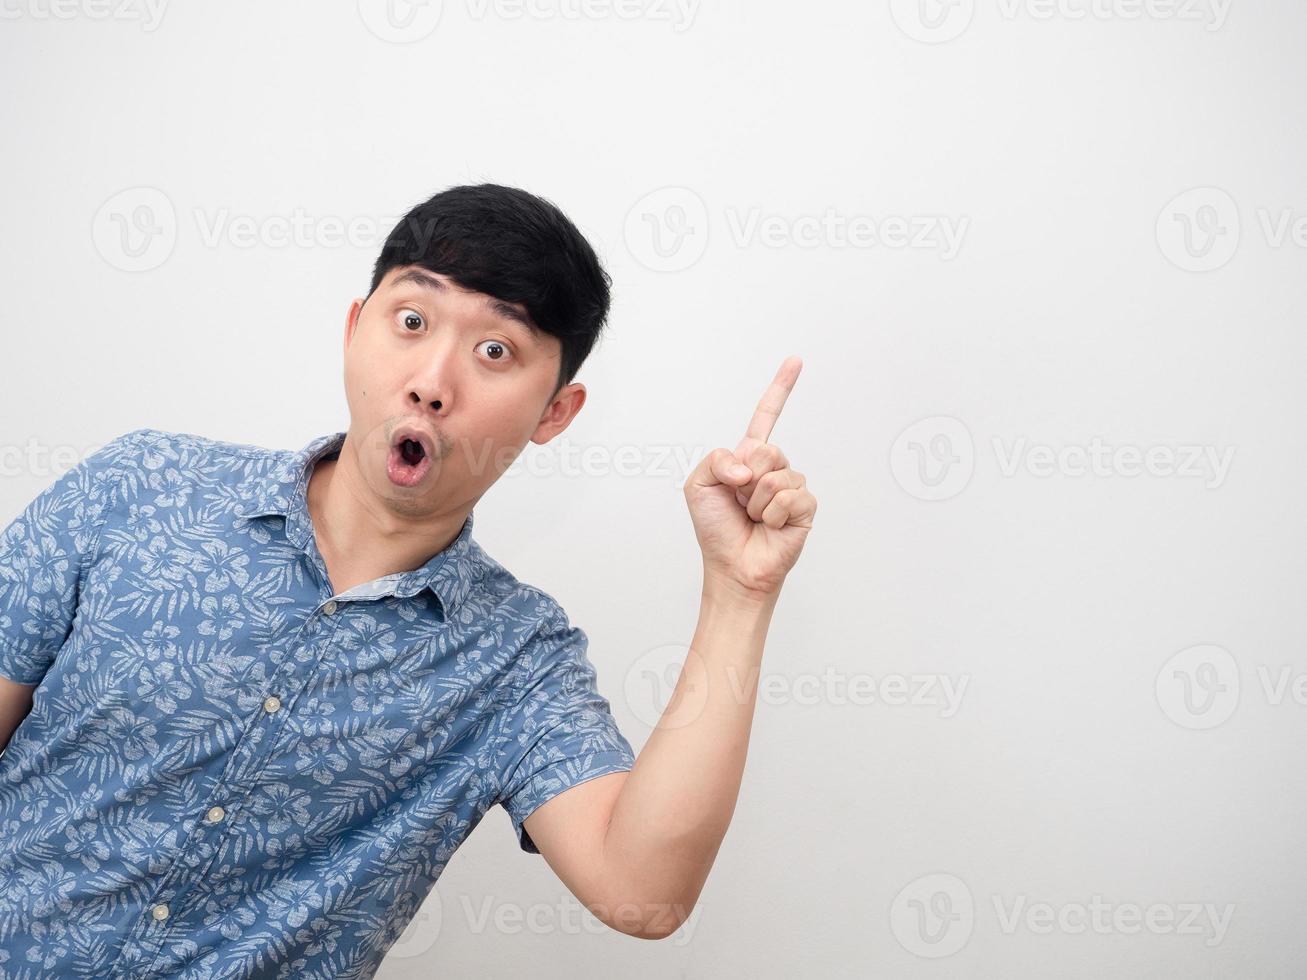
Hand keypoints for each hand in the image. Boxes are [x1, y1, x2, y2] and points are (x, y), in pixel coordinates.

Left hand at [683, 355, 817, 600]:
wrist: (732, 567)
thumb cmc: (715, 529)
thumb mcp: (698, 486)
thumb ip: (716, 460)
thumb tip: (749, 466)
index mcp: (747, 458)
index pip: (766, 416)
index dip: (781, 388)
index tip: (795, 361)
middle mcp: (772, 468)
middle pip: (767, 449)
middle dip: (745, 477)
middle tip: (739, 501)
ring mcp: (791, 487)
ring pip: (777, 475)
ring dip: (756, 500)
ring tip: (752, 517)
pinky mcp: (804, 508)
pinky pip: (790, 496)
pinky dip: (772, 513)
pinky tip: (768, 526)